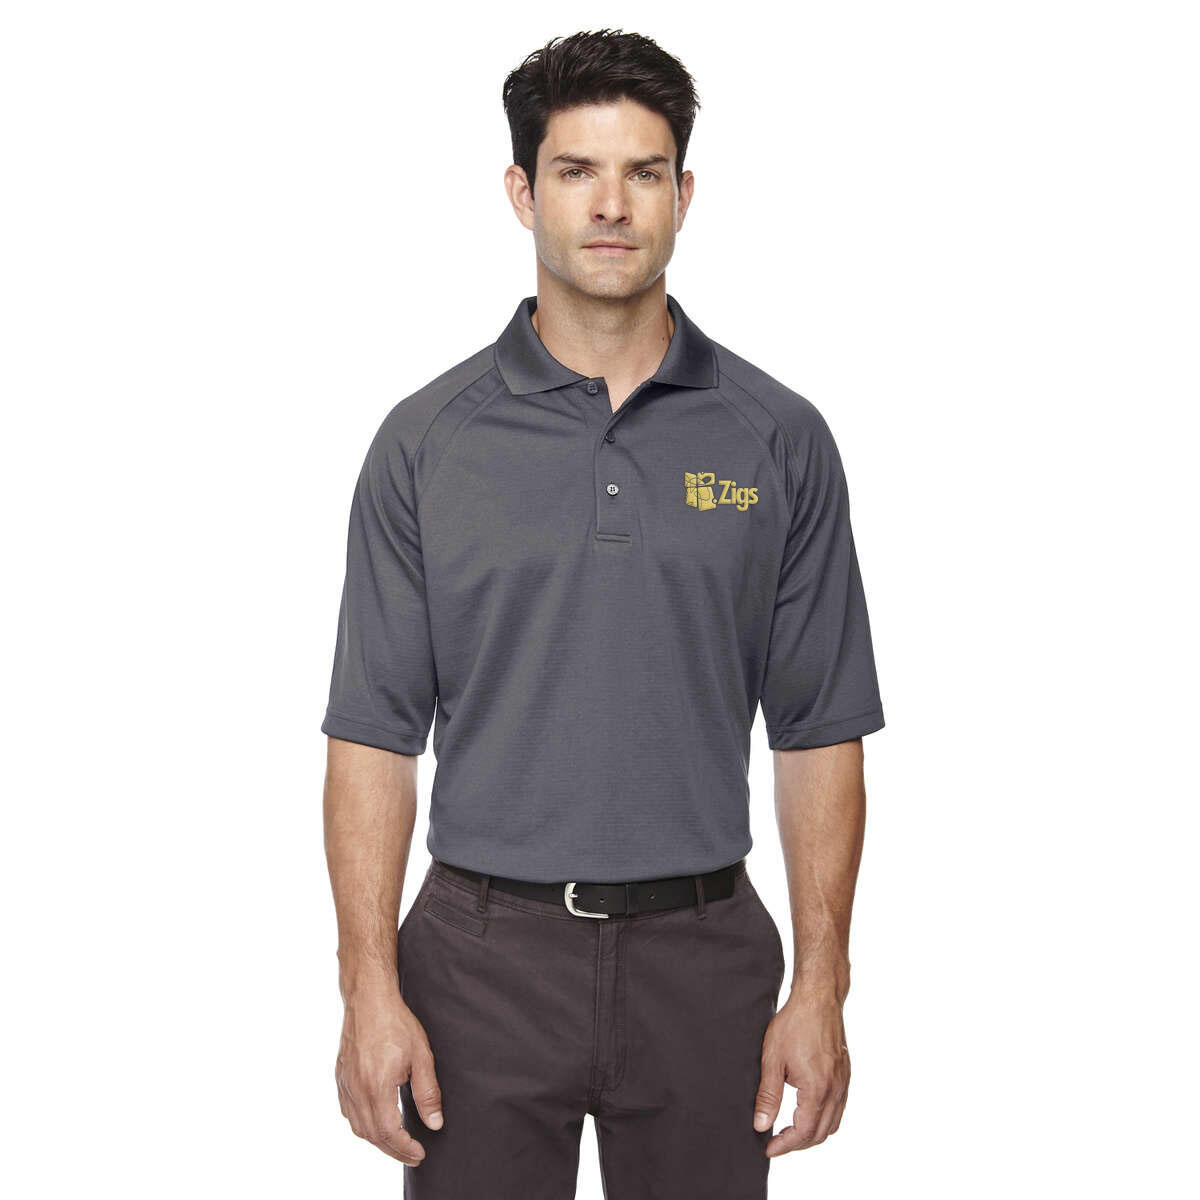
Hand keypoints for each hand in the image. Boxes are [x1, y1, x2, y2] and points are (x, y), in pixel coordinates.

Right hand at [335, 987, 442, 1164]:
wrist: (369, 999)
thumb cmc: (396, 1023)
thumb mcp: (421, 1056)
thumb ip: (428, 1092)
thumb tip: (434, 1123)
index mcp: (376, 1086)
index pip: (389, 1132)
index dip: (405, 1148)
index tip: (420, 1154)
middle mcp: (356, 1090)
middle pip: (372, 1135)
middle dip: (393, 1150)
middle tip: (413, 1155)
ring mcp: (345, 1084)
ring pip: (358, 1127)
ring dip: (377, 1140)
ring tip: (397, 1143)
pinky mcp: (340, 1077)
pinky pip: (348, 1112)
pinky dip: (362, 1125)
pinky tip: (375, 1122)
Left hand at [753, 994, 850, 1155]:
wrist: (818, 998)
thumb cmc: (794, 1024)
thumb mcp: (772, 1059)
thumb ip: (768, 1095)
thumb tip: (761, 1125)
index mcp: (817, 1089)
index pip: (803, 1132)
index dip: (785, 1145)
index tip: (769, 1148)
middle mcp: (835, 1090)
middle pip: (820, 1133)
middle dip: (798, 1144)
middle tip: (776, 1142)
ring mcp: (843, 1083)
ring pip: (833, 1124)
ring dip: (813, 1134)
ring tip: (790, 1132)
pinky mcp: (845, 1075)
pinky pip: (839, 1108)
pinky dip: (824, 1119)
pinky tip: (808, 1112)